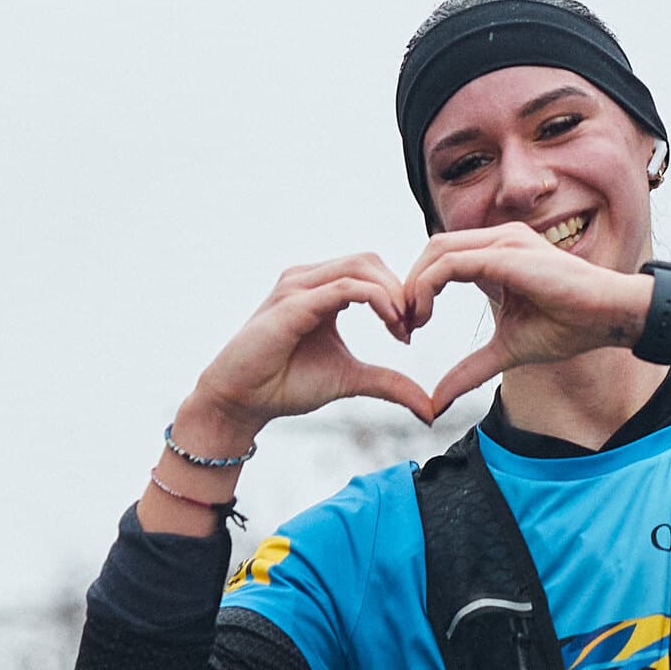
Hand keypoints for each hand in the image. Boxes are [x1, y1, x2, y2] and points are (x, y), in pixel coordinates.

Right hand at [183, 254, 428, 435]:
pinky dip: (375, 300)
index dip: (400, 294)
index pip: (371, 270)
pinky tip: (390, 324)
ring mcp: (298, 287)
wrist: (241, 401)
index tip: (412, 330)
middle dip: (400, 289)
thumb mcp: (351, 380)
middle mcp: (309, 279)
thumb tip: (429, 409)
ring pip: (360, 267)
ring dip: (391, 293)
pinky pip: (343, 288)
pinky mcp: (292, 304)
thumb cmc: (286, 385)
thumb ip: (389, 383)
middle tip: (414, 326)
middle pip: (370, 260)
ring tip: (403, 327)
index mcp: (321, 289)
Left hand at [402, 224, 650, 417]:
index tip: (411, 328)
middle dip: (409, 286)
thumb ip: (471, 369)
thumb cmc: (570, 327)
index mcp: (498, 254)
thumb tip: (439, 399)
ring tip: (411, 322)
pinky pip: (451, 263)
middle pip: (431, 249)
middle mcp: (497, 240)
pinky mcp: (506, 254)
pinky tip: (424, 314)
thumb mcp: (507, 351)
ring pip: (436, 251)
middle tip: (402, 326)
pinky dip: (429, 286)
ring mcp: (502, 242)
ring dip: (414, 286)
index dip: (419, 289)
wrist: (609, 317)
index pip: (442, 258)